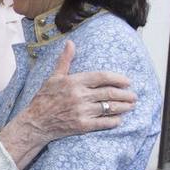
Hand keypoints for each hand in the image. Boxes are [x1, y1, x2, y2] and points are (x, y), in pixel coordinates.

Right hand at [18, 41, 135, 140]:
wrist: (36, 123)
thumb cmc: (44, 98)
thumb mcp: (53, 77)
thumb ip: (65, 61)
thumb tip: (71, 43)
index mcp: (74, 81)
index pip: (101, 77)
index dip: (117, 78)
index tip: (127, 81)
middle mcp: (79, 96)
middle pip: (108, 93)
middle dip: (124, 94)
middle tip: (134, 95)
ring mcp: (81, 111)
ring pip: (108, 108)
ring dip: (123, 107)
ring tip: (131, 106)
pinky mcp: (82, 126)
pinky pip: (103, 123)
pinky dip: (113, 121)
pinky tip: (119, 119)